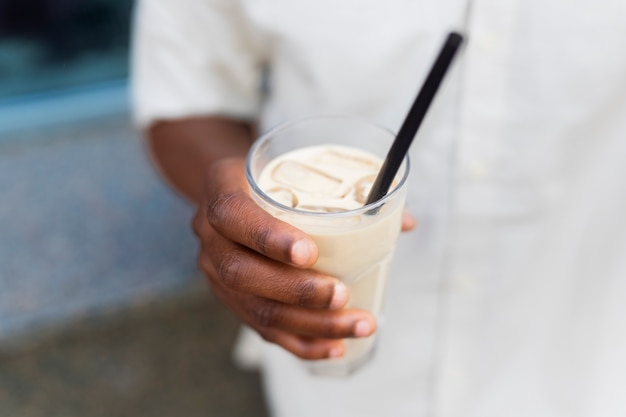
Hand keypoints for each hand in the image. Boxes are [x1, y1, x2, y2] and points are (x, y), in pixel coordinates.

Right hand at [193, 158, 377, 359]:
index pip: (232, 215)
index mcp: (221, 191)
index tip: (309, 253)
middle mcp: (210, 237)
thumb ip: (341, 191)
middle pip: (241, 272)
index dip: (267, 237)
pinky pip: (262, 329)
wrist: (230, 195)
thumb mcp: (290, 167)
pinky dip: (302, 343)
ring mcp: (216, 273)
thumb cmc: (269, 181)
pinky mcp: (232, 300)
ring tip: (357, 324)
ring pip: (256, 309)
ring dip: (310, 324)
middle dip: (296, 290)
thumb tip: (404, 222)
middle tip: (342, 294)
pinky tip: (335, 347)